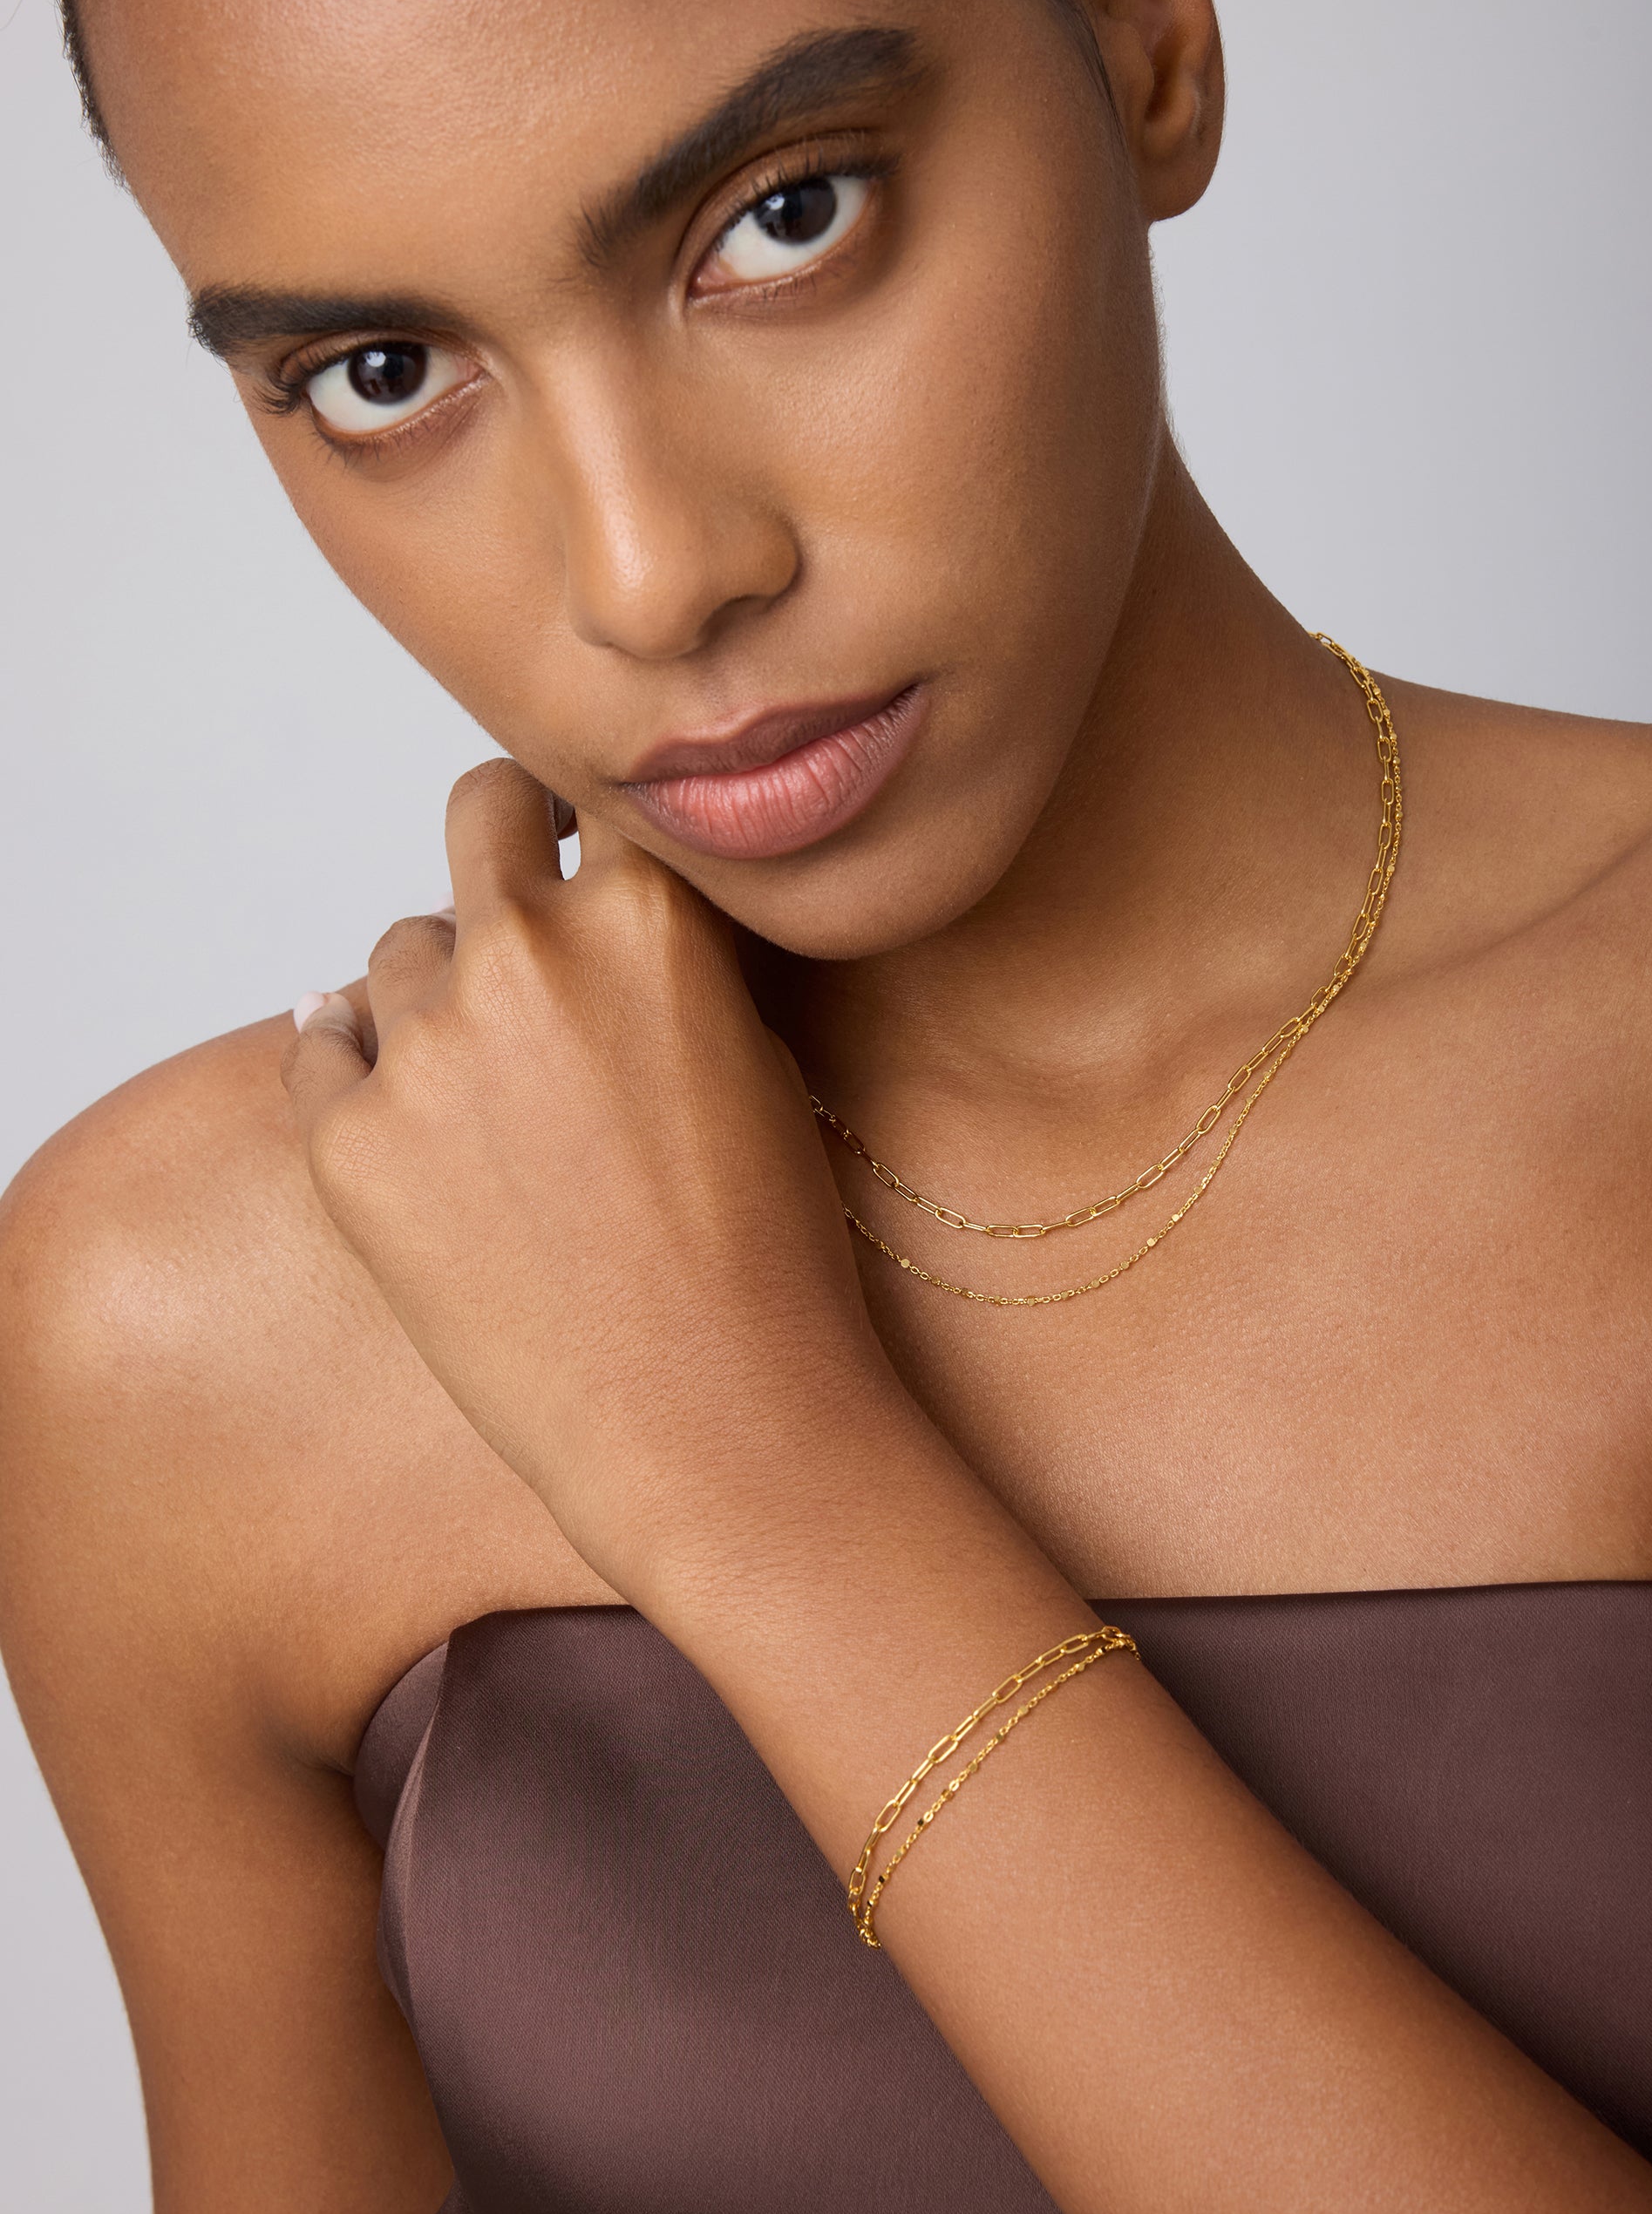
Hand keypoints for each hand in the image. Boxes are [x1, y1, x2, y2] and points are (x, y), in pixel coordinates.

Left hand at [282, 761, 890, 1607]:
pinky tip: (419, 1135)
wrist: (718, 1419)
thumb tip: (574, 900)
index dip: (589, 827)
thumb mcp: (755, 1054)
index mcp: (645, 913)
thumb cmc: (766, 1254)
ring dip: (437, 996)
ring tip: (501, 1103)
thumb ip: (662, 957)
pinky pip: (321, 1055)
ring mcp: (427, 1045)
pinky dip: (361, 1078)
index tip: (584, 854)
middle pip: (477, 816)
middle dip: (501, 851)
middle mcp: (526, 951)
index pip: (592, 794)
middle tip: (518, 917)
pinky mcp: (350, 1143)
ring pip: (397, 955)